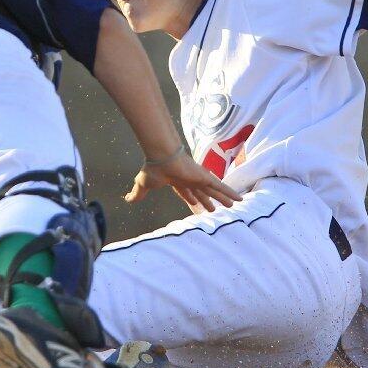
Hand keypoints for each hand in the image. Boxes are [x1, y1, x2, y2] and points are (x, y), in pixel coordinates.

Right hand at [125, 150, 241, 211]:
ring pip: (214, 191)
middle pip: (202, 193)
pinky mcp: (205, 178)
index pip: (186, 193)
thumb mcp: (143, 186)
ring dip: (223, 198)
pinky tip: (239, 198)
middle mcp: (190, 180)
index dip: (192, 200)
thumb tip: (127, 199)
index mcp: (177, 182)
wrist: (161, 158)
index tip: (196, 206)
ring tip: (232, 206)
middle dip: (208, 201)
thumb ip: (137, 194)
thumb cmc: (152, 170)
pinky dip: (230, 193)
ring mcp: (199, 179)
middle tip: (214, 209)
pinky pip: (221, 187)